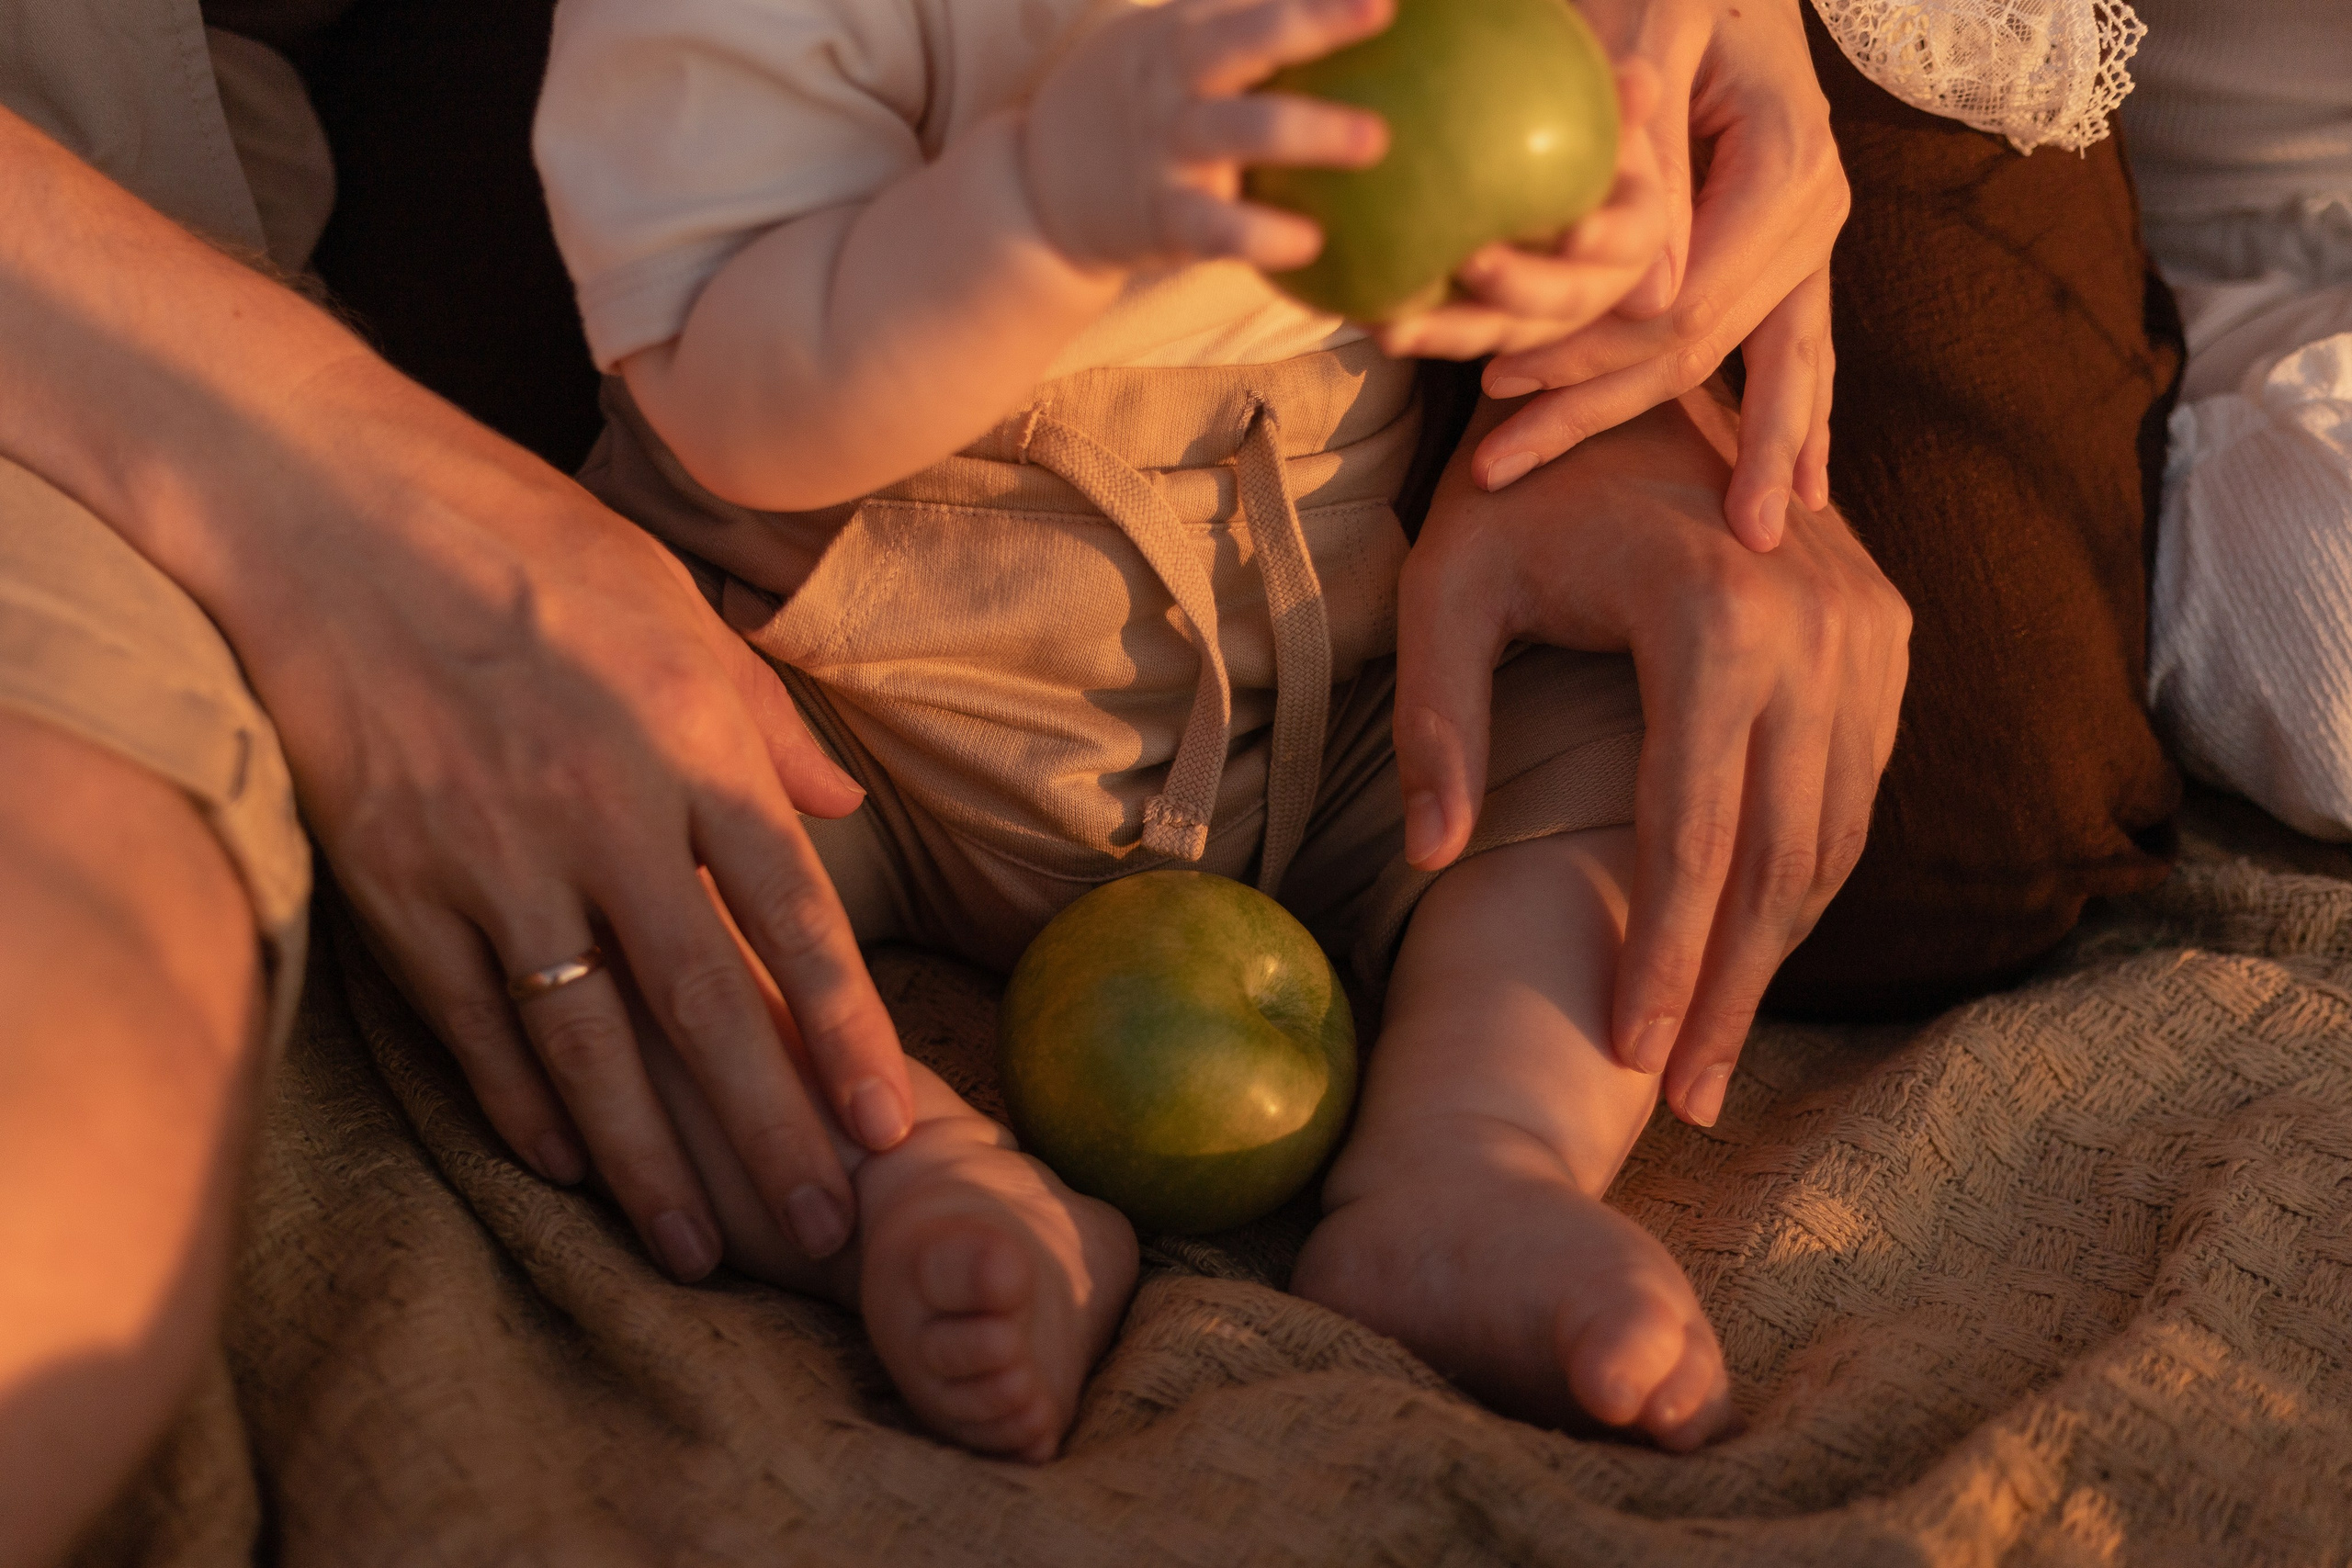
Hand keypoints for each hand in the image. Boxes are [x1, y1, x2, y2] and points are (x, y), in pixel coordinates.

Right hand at [262, 388, 914, 1281]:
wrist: (323, 507)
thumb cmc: (516, 538)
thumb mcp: (671, 598)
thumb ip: (761, 715)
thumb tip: (840, 799)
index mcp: (691, 741)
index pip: (795, 917)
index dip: (845, 1032)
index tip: (888, 1127)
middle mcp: (605, 815)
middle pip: (706, 1005)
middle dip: (770, 1133)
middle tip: (822, 1233)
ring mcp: (493, 859)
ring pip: (587, 1043)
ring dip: (650, 1160)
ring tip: (701, 1247)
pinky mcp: (395, 882)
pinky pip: (469, 1021)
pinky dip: (518, 1101)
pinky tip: (564, 1166)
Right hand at [1022, 0, 1394, 272]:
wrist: (1037, 186)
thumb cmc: (1141, 103)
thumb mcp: (1173, 41)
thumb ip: (1245, 19)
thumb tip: (1350, 2)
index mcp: (1185, 29)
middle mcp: (1176, 79)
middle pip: (1245, 38)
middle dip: (1312, 20)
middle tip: (1378, 7)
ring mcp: (1168, 147)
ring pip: (1241, 130)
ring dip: (1309, 132)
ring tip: (1376, 140)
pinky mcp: (1163, 217)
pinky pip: (1218, 228)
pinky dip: (1263, 235)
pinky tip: (1312, 243)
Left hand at [1370, 60, 1668, 369]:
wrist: (1533, 148)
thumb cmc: (1574, 117)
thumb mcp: (1603, 100)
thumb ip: (1619, 100)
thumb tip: (1636, 84)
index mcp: (1635, 226)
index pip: (1632, 238)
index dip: (1609, 241)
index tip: (1577, 233)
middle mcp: (1596, 281)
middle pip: (1566, 301)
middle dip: (1519, 290)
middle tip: (1472, 261)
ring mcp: (1543, 311)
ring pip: (1504, 334)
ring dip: (1450, 336)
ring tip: (1397, 327)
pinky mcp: (1494, 323)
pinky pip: (1456, 334)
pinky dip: (1416, 331)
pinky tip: (1369, 319)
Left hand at [1394, 386, 1907, 1125]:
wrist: (1639, 384)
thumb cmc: (1515, 491)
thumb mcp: (1444, 588)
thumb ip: (1434, 720)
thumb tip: (1432, 857)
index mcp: (1712, 613)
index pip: (1692, 837)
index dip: (1666, 962)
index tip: (1635, 1059)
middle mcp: (1817, 622)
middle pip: (1778, 860)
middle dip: (1730, 992)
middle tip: (1686, 1102)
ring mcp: (1867, 627)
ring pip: (1833, 837)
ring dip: (1777, 954)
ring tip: (1716, 1055)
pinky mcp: (1883, 633)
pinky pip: (1855, 789)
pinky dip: (1807, 878)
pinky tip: (1753, 949)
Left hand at [1461, 0, 1846, 551]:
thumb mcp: (1650, 24)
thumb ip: (1652, 156)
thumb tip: (1649, 303)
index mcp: (1784, 171)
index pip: (1682, 307)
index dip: (1588, 358)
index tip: (1495, 389)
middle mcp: (1811, 216)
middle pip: (1702, 352)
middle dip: (1601, 411)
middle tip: (1498, 465)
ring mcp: (1810, 241)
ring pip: (1756, 371)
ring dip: (1706, 452)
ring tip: (1660, 518)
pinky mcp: (1791, 251)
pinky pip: (1789, 354)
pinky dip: (1785, 423)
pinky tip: (1790, 497)